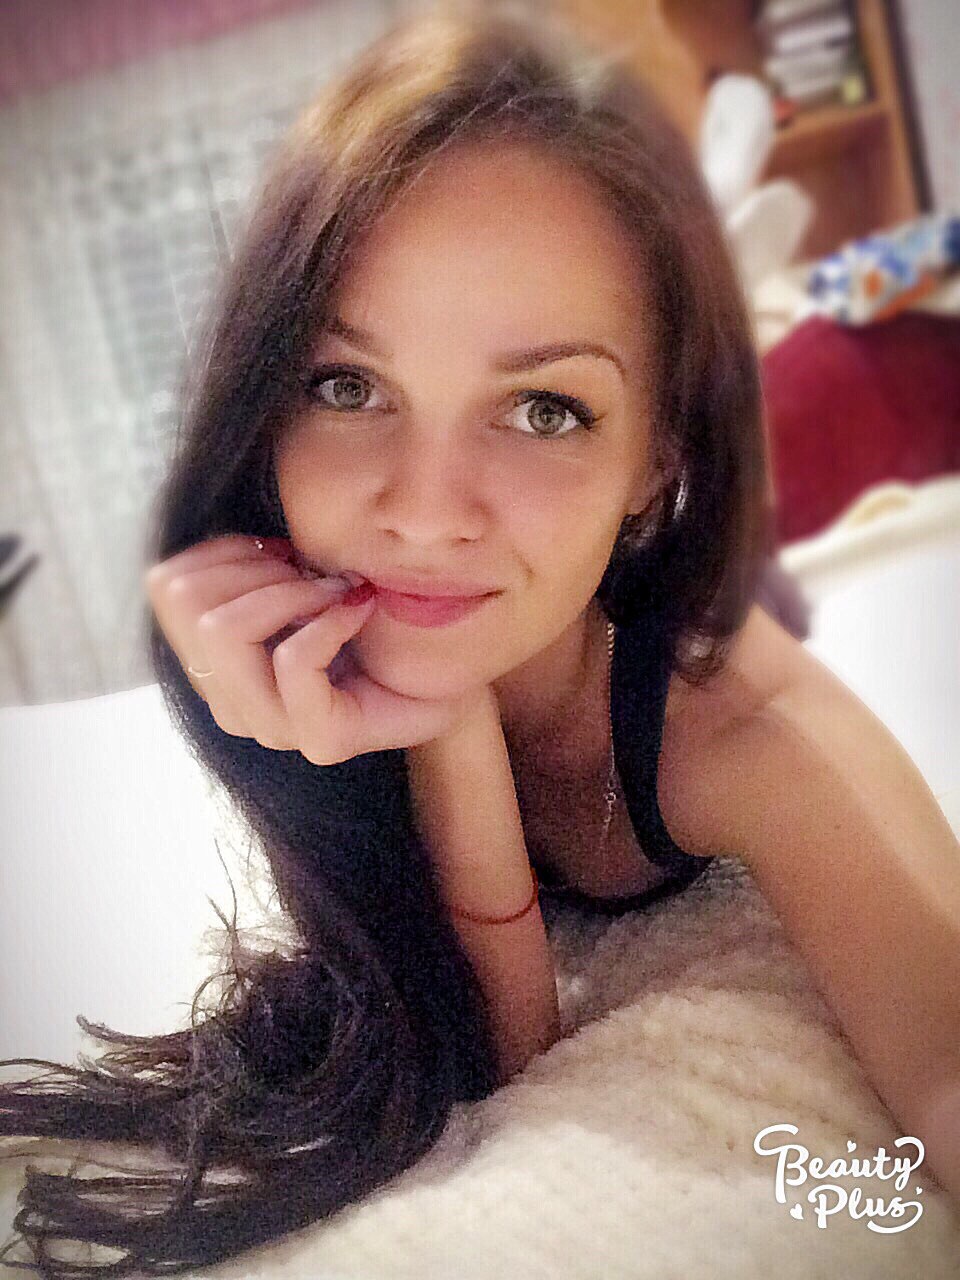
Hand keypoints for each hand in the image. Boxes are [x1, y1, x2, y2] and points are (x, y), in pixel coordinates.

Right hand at [144, 534, 493, 763]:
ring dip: (287, 591)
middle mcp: (231, 701)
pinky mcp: (321, 742)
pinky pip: (292, 659)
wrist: (444, 678)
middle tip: (315, 573)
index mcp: (214, 660)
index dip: (227, 549)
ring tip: (332, 591)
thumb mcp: (304, 574)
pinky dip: (328, 620)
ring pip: (223, 629)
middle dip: (257, 568)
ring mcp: (271, 726)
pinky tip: (358, 610)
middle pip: (187, 602)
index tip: (287, 553)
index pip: (166, 584)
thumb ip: (256, 558)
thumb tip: (235, 526)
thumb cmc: (374, 619)